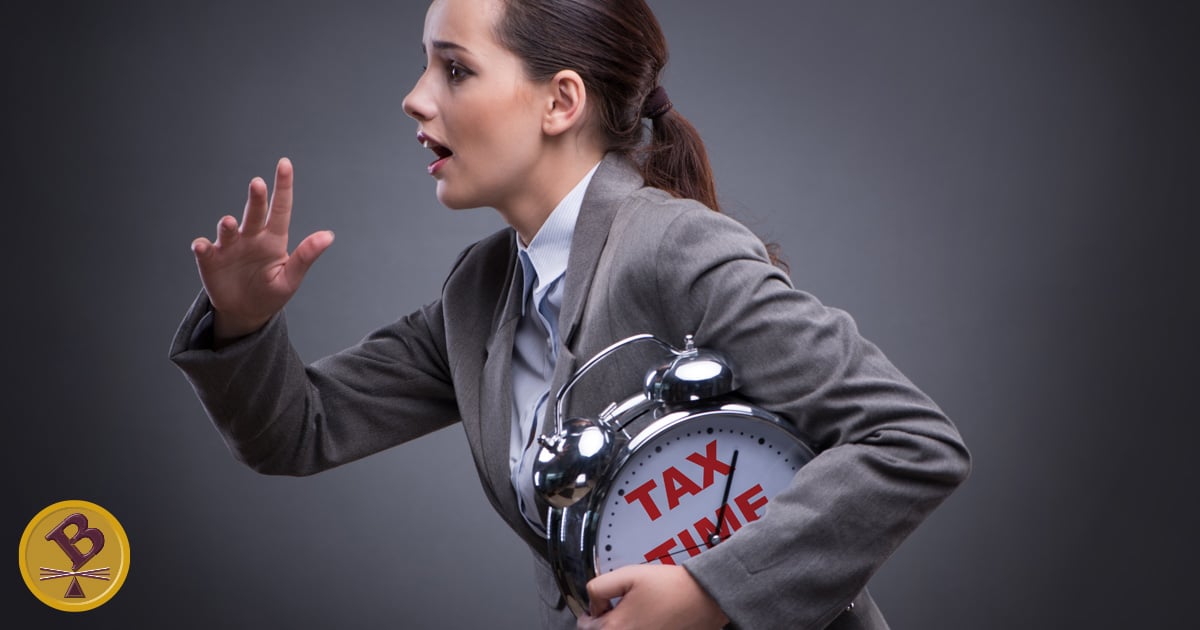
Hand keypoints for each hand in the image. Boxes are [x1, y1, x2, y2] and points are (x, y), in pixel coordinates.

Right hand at [190, 158, 333, 341]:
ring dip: (227, 225)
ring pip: (228, 230)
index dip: (283, 186)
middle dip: (255, 198)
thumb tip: (329, 236)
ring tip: (229, 222)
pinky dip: (202, 247)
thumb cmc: (271, 292)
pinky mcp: (210, 260)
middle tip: (258, 183)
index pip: (281, 208)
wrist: (246, 312)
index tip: (285, 164)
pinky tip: (202, 246)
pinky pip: (205, 250)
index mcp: (273, 238)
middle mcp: (250, 237)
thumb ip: (306, 256)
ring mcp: (229, 247)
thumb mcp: (291, 277)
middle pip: (254, 213)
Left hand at [578, 564, 728, 629]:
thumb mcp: (628, 574)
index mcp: (615, 627)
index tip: (601, 605)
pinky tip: (646, 620)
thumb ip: (600, 587)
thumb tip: (593, 602)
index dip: (591, 612)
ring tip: (633, 613)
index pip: (586, 627)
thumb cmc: (671, 586)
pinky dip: (637, 629)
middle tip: (615, 608)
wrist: (702, 597)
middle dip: (604, 622)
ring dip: (620, 627)